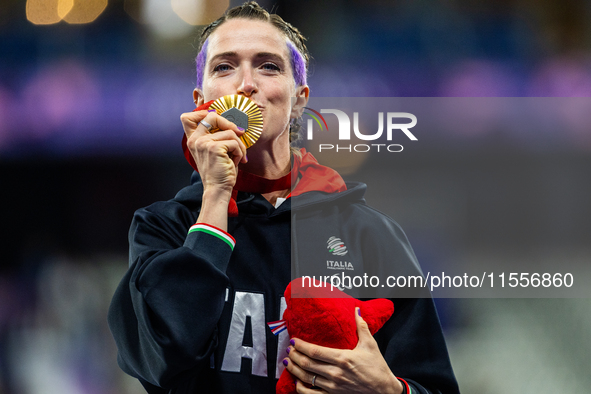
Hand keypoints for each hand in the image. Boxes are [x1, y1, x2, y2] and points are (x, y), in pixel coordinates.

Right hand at [180, 109, 246, 195]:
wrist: (218, 189)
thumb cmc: (220, 171)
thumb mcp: (214, 150)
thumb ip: (216, 136)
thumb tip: (233, 124)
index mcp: (192, 140)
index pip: (187, 117)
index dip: (203, 113)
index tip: (217, 121)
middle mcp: (195, 140)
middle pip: (211, 116)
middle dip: (228, 123)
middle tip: (238, 133)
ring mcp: (203, 143)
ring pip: (230, 132)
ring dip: (239, 145)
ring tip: (238, 157)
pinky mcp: (214, 148)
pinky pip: (234, 142)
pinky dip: (240, 152)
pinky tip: (237, 161)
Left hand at [285, 307, 403, 393]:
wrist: (384, 391)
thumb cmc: (377, 368)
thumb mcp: (370, 345)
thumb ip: (361, 326)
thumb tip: (357, 310)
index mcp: (343, 358)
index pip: (315, 351)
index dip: (301, 346)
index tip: (294, 340)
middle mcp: (335, 373)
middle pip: (307, 364)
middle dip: (294, 355)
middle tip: (288, 349)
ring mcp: (333, 387)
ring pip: (306, 378)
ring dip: (294, 369)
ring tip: (288, 362)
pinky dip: (301, 389)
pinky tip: (297, 382)